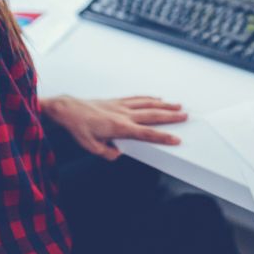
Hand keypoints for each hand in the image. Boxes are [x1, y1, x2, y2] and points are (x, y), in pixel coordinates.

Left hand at [41, 95, 187, 160]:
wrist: (68, 109)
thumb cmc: (78, 127)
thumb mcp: (90, 147)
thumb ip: (107, 152)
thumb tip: (118, 154)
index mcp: (120, 127)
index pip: (146, 133)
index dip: (163, 137)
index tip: (176, 139)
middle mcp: (123, 114)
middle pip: (152, 115)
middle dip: (170, 117)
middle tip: (185, 116)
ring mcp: (121, 105)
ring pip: (147, 104)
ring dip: (164, 105)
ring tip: (177, 106)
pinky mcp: (116, 101)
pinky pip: (137, 98)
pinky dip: (148, 98)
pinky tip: (156, 98)